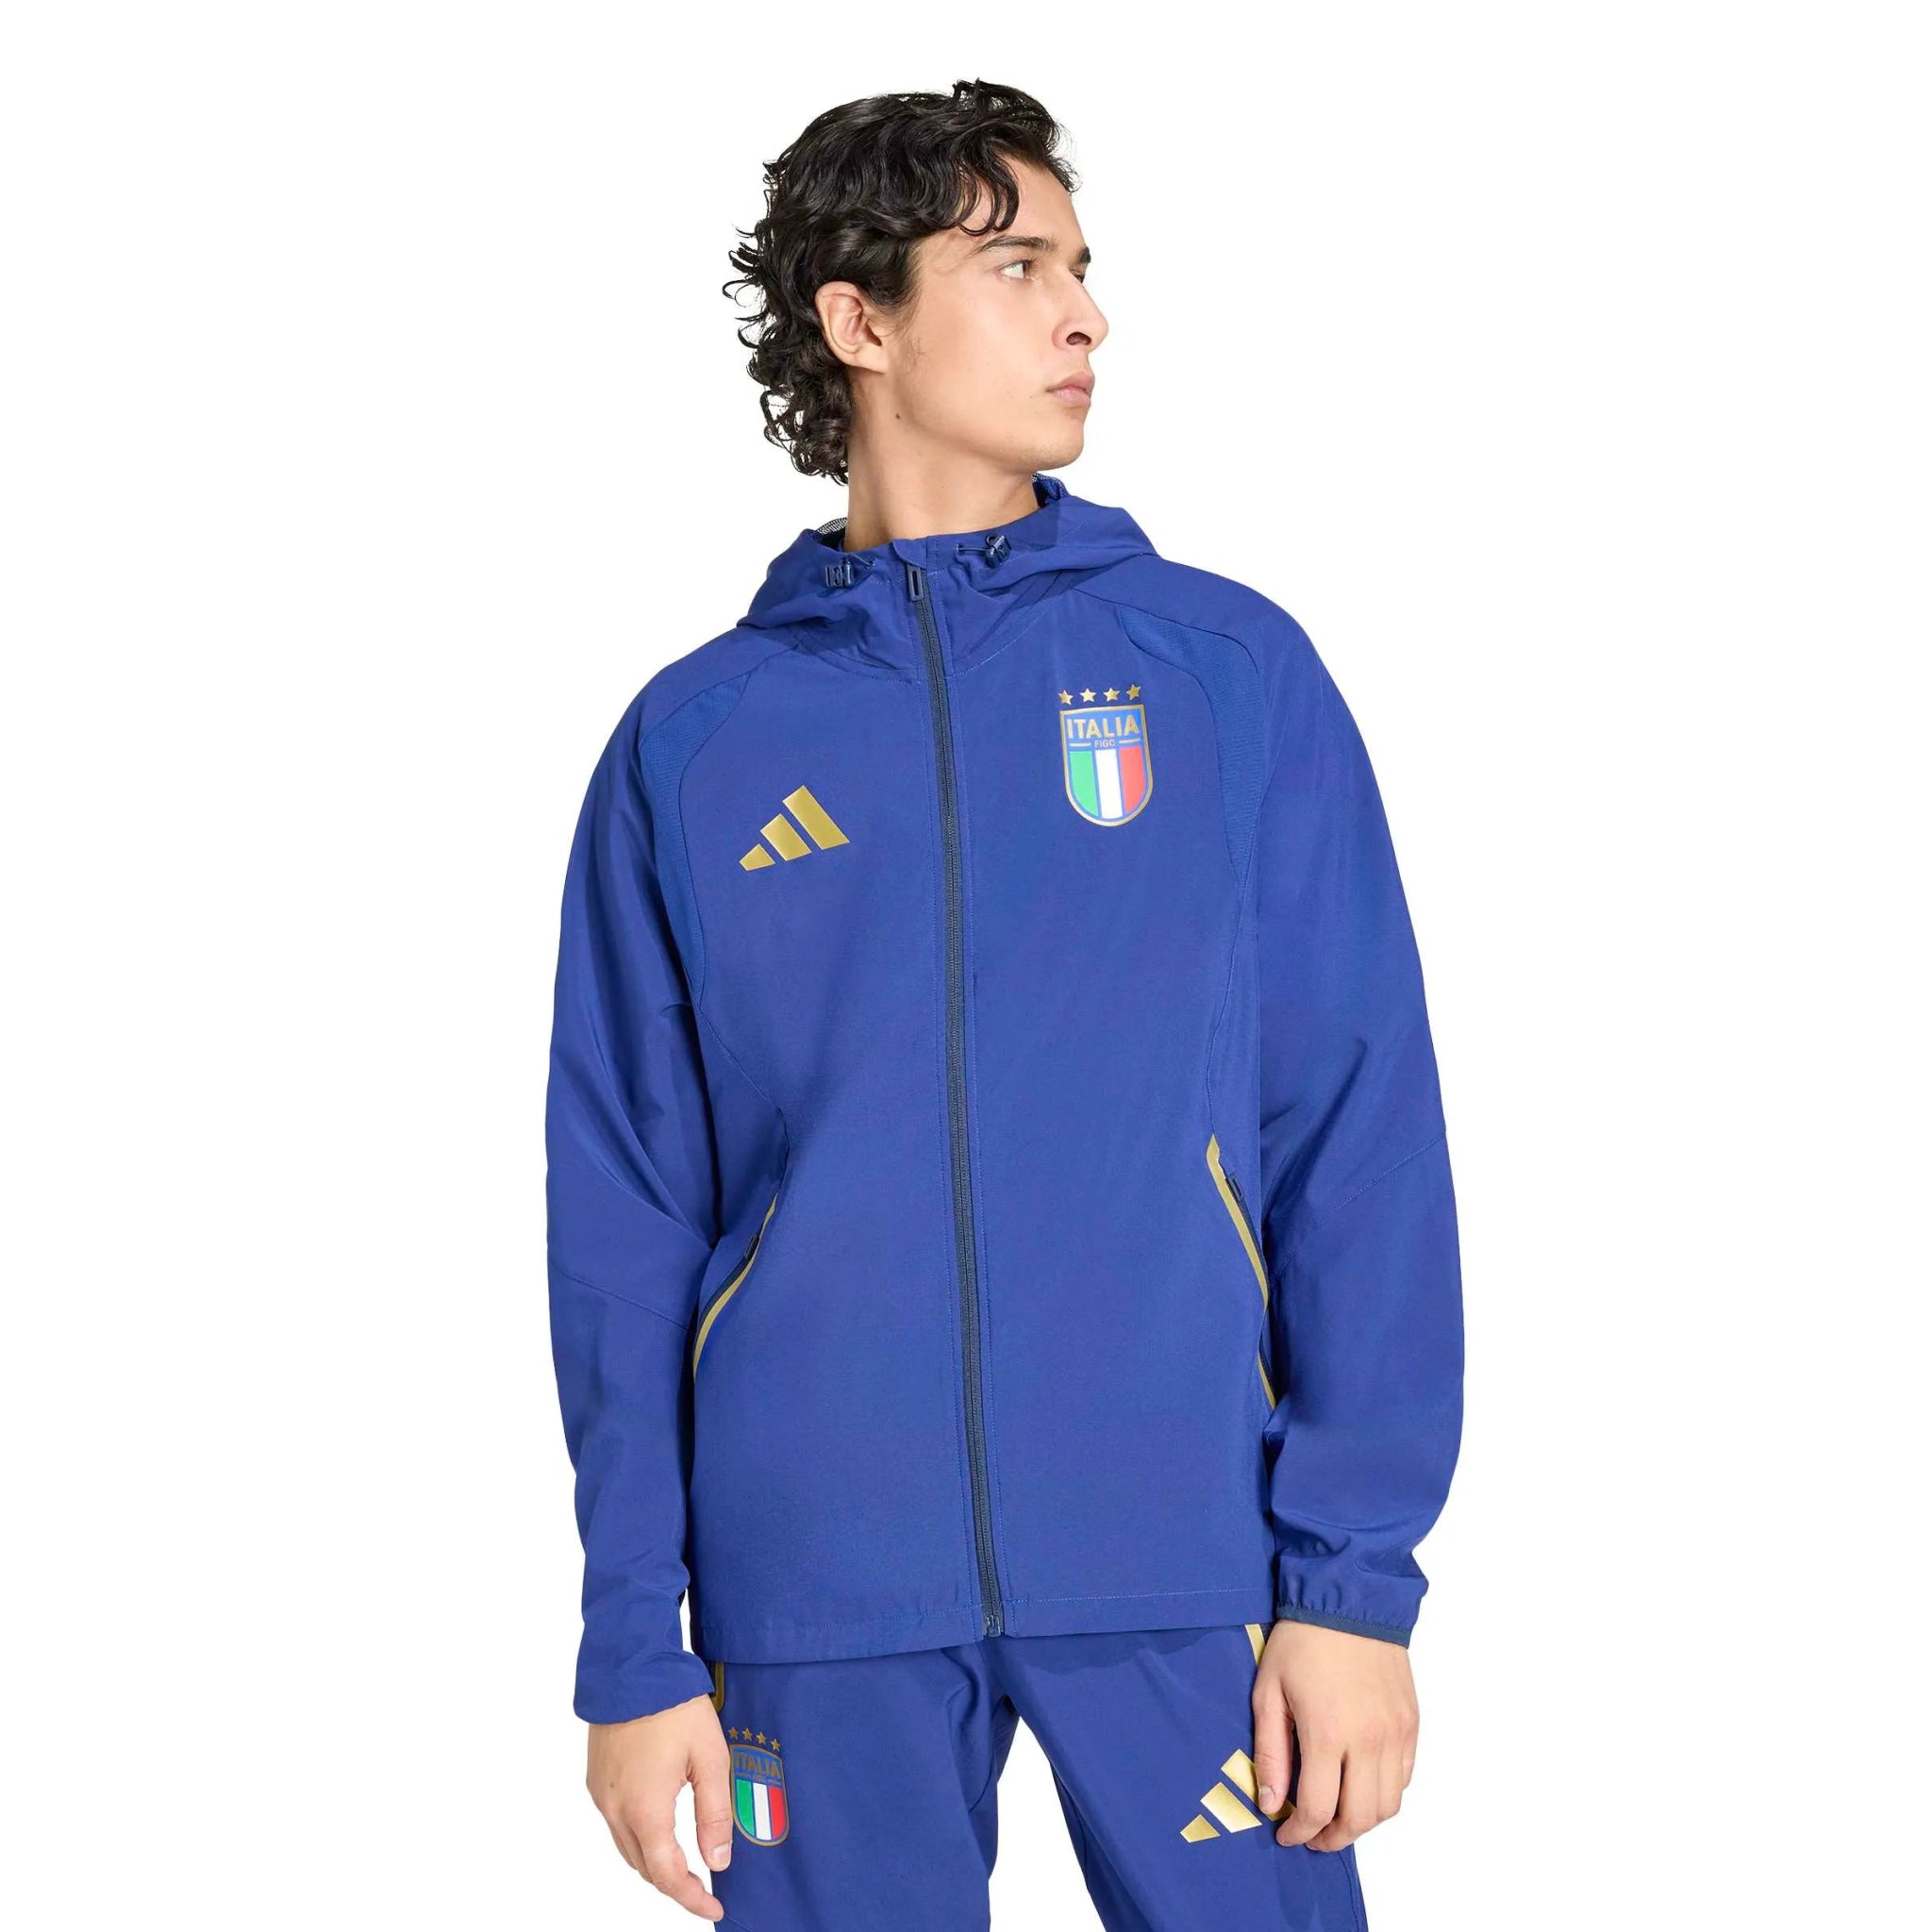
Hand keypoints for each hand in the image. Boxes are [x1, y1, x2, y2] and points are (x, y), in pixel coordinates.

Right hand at [587, 1693, 733, 1919]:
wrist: (631, 1666)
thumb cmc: (674, 1706)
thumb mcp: (710, 1758)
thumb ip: (715, 1814)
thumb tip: (716, 1861)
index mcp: (645, 1810)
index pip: (668, 1875)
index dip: (692, 1899)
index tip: (714, 1908)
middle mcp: (615, 1809)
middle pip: (645, 1868)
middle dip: (675, 1885)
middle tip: (705, 1890)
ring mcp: (600, 1795)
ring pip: (627, 1849)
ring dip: (655, 1864)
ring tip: (686, 1865)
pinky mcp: (596, 1779)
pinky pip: (616, 1825)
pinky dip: (639, 1838)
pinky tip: (660, 1829)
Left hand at [1251, 1620, 1417, 1851]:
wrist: (1349, 1599)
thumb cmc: (1301, 1642)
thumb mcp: (1268, 1692)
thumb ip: (1270, 1753)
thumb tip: (1271, 1804)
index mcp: (1328, 1734)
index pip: (1319, 1809)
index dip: (1301, 1833)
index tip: (1286, 1836)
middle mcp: (1368, 1741)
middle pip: (1360, 1818)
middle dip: (1333, 1838)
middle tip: (1313, 1836)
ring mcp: (1396, 1733)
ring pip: (1389, 1805)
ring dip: (1363, 1822)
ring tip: (1338, 1818)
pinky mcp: (1411, 1723)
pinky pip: (1405, 1777)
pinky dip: (1386, 1794)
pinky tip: (1363, 1786)